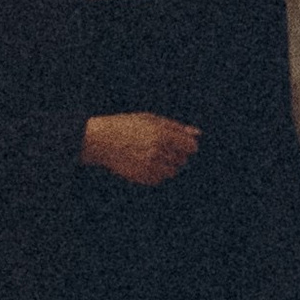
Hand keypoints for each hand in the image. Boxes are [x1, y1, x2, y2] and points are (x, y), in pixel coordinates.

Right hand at [83, 111, 200, 184]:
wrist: (101, 141)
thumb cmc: (127, 126)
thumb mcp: (151, 120)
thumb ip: (177, 127)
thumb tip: (198, 134)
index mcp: (161, 134)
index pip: (191, 147)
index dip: (187, 145)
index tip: (180, 143)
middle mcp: (158, 151)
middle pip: (183, 160)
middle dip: (176, 154)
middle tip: (160, 146)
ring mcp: (149, 166)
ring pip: (172, 171)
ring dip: (167, 165)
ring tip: (151, 154)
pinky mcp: (142, 177)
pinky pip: (159, 179)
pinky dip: (156, 173)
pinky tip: (144, 163)